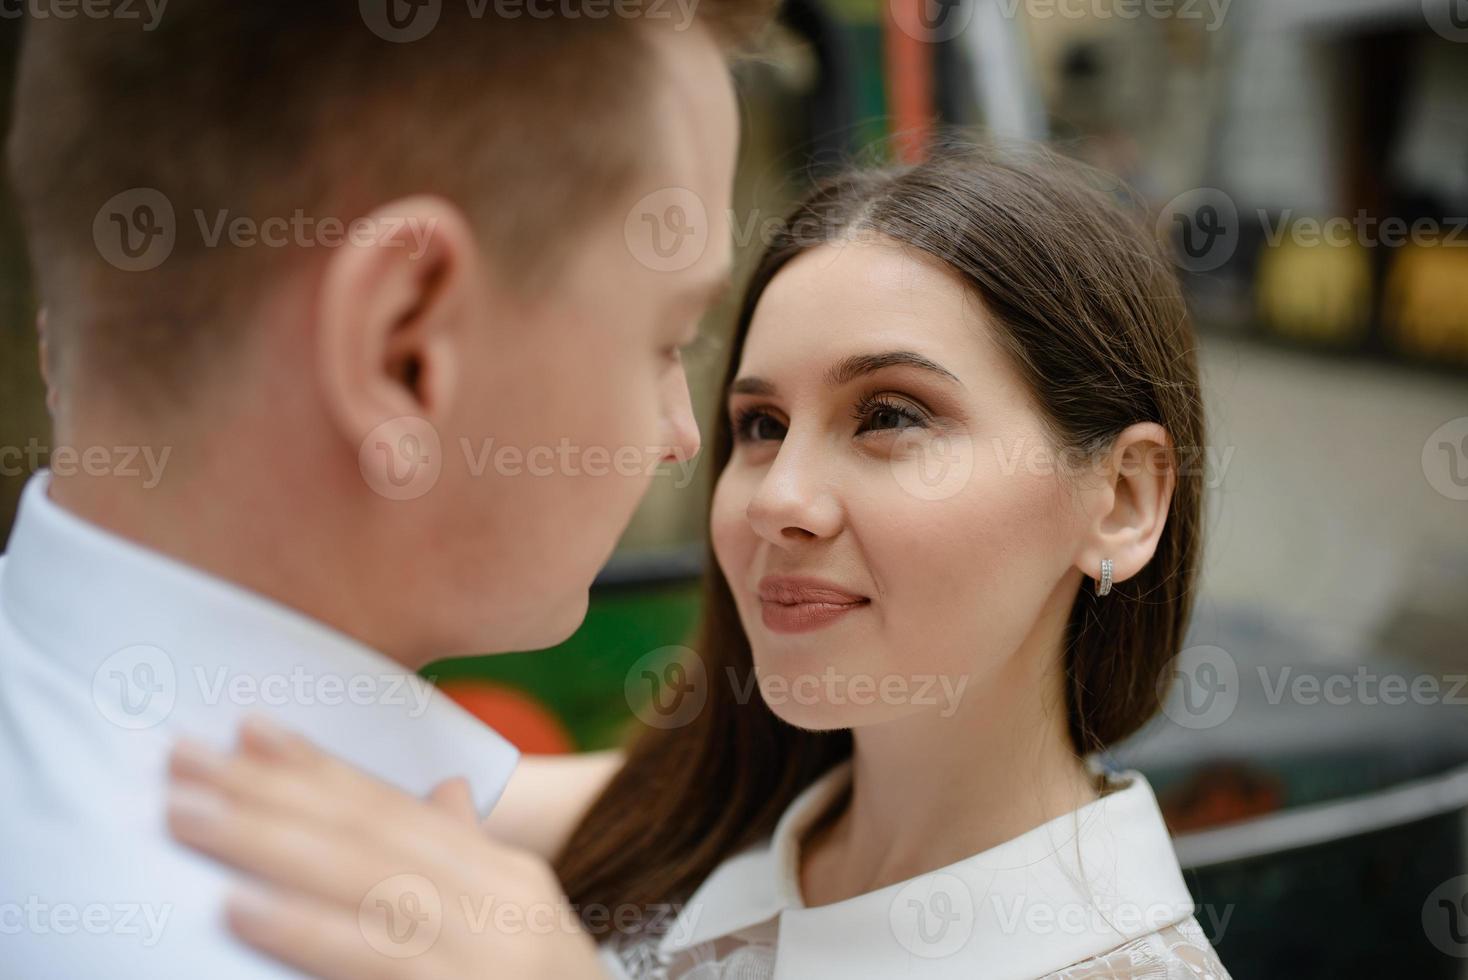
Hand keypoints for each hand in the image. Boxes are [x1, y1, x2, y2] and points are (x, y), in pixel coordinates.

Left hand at [166, 715, 607, 979]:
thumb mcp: (519, 928)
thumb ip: (470, 862)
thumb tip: (447, 792)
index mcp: (507, 875)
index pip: (396, 809)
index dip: (318, 766)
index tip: (246, 729)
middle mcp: (502, 898)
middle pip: (367, 830)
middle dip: (269, 790)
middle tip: (182, 760)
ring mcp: (488, 948)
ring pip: (362, 879)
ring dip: (265, 842)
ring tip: (187, 815)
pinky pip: (372, 957)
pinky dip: (303, 928)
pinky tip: (239, 908)